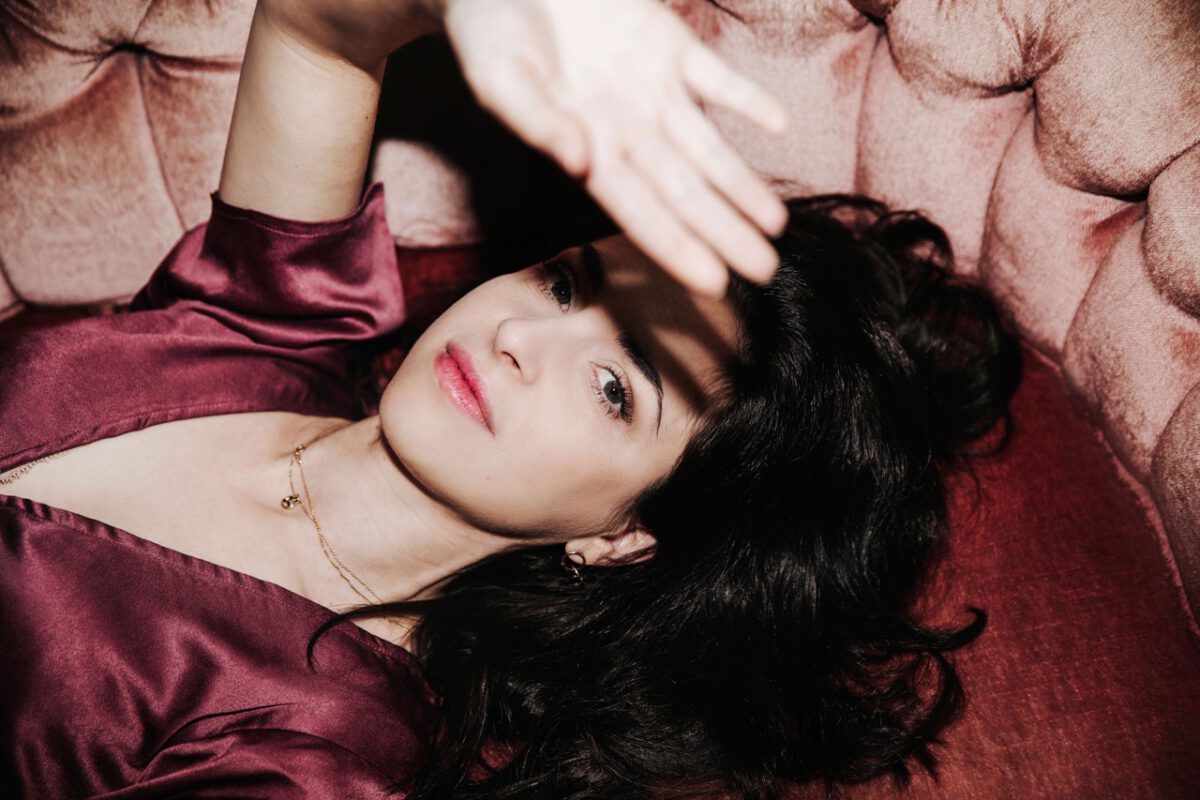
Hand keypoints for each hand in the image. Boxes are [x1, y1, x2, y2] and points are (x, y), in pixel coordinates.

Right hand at [442, 0, 788, 296]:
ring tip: (776, 224)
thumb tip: (577, 162)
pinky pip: (716, 77)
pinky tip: (779, 126)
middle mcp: (626, 129)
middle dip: (724, 231)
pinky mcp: (666, 44)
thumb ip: (536, 121)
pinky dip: (746, 99)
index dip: (677, 246)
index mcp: (585, 149)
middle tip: (765, 271)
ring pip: (707, 147)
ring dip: (742, 183)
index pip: (639, 211)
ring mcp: (651, 89)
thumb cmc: (488, 32)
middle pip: (684, 191)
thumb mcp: (497, 78)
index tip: (713, 281)